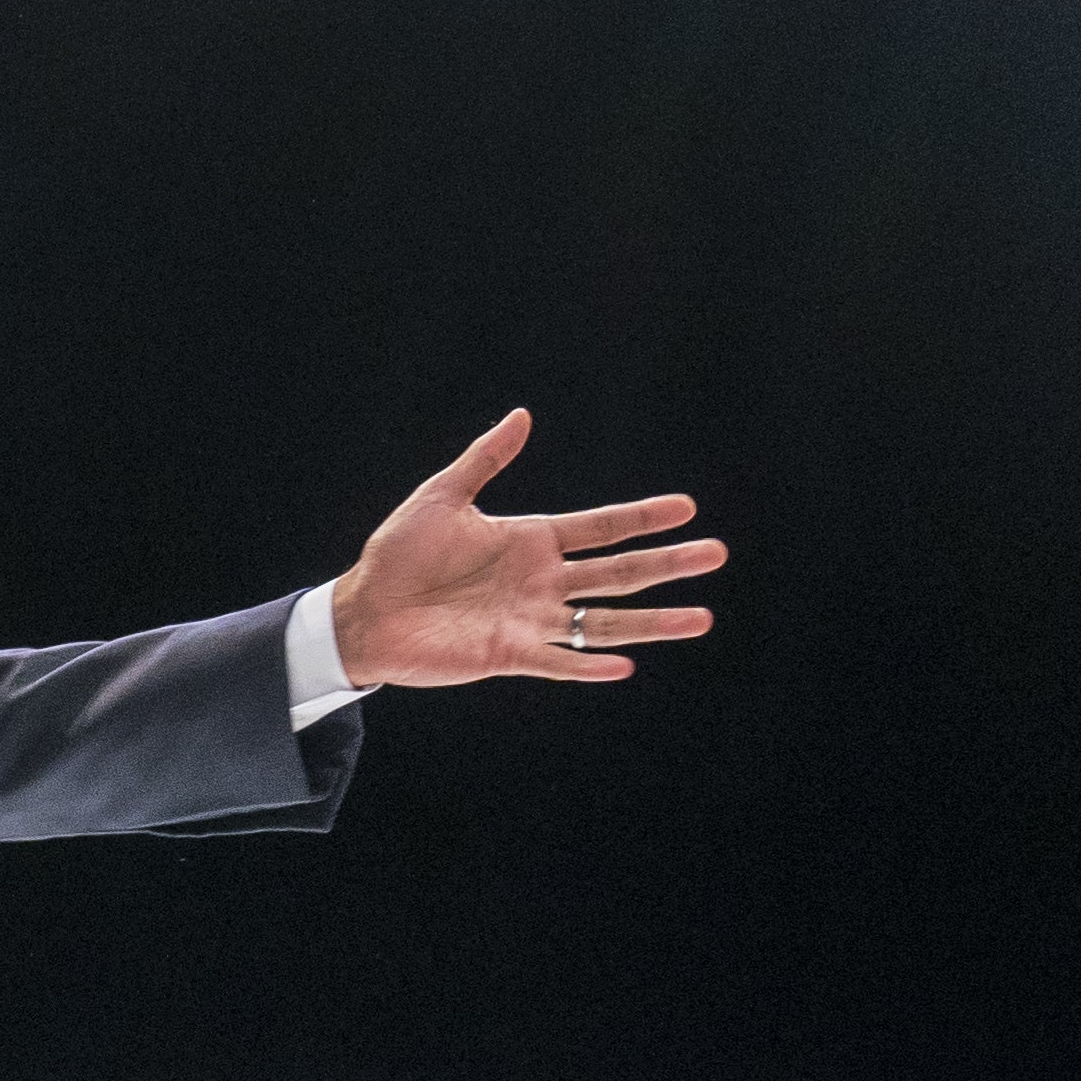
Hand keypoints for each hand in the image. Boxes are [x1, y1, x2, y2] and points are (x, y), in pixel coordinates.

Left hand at [325, 410, 724, 688]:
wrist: (363, 610)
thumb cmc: (398, 554)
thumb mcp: (442, 496)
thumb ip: (485, 459)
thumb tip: (523, 415)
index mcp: (532, 540)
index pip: (601, 527)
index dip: (642, 518)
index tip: (686, 508)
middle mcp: (541, 582)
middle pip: (618, 572)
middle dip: (667, 564)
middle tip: (716, 554)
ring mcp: (529, 620)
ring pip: (604, 622)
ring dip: (652, 621)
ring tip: (701, 618)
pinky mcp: (507, 655)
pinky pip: (557, 662)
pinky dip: (589, 665)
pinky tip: (624, 664)